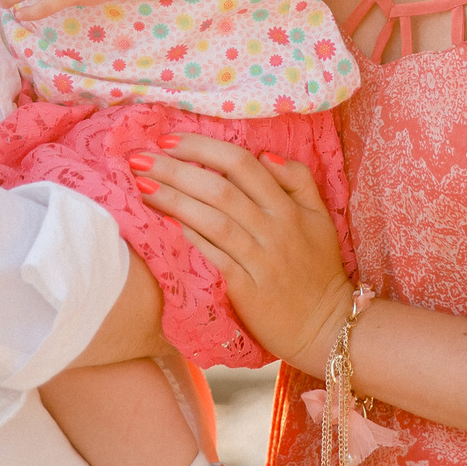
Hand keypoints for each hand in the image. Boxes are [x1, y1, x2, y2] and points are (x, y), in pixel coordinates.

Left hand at [138, 134, 352, 377]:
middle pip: (220, 188)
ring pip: (213, 220)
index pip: (243, 164)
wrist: (327, 326)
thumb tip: (264, 154)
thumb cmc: (318, 269)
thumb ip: (298, 179)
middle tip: (139, 159)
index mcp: (288, 207)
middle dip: (176, 169)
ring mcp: (260, 259)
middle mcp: (274, 228)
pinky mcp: (247, 290)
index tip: (168, 139)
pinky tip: (163, 224)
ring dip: (173, 200)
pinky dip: (189, 238)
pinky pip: (214, 257)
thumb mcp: (320, 217)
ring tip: (141, 186)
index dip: (203, 147)